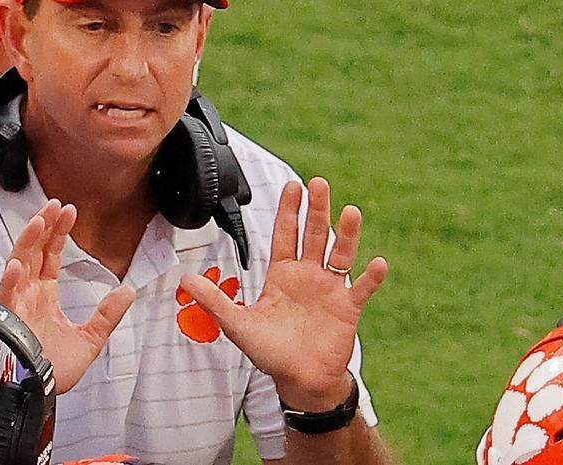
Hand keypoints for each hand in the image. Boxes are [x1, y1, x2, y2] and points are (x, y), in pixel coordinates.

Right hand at [0, 199, 136, 393]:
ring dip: (27, 243)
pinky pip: (6, 298)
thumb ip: (107, 315)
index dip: (58, 232)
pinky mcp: (7, 322)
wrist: (39, 395)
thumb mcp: (91, 340)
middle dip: (44, 227)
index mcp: (44, 296)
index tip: (69, 211)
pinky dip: (10, 281)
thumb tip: (127, 291)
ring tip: (39, 222)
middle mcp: (28, 295)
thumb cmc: (55, 371)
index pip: (50, 256)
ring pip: (18, 266)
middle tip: (56, 205)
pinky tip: (18, 266)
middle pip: (34, 252)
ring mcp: (16, 306)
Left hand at [180, 177, 387, 410]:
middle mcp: (308, 276)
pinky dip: (371, 278)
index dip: (288, 211)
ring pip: (340, 254)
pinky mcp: (347, 309)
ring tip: (352, 211)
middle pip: (313, 235)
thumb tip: (184, 279)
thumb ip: (214, 300)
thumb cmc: (270, 351)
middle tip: (318, 183)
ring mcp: (330, 290)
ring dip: (348, 234)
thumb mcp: (237, 324)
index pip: (285, 234)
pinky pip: (361, 289)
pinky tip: (378, 263)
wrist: (298, 378)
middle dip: (316, 209)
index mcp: (282, 274)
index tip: (292, 185)